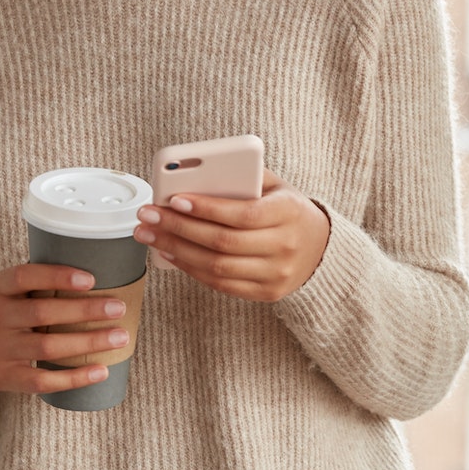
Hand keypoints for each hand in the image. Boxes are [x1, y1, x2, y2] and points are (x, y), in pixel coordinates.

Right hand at [0, 263, 129, 395]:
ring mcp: (0, 349)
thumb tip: (92, 275)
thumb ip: (33, 284)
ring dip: (88, 343)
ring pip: (48, 346)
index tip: (90, 278)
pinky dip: (73, 377)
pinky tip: (100, 371)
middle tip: (119, 307)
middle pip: (44, 313)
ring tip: (120, 337)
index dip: (57, 276)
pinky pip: (42, 379)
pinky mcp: (4, 376)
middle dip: (85, 311)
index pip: (25, 276)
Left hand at [134, 171, 330, 302]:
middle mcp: (284, 246)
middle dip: (178, 228)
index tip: (174, 199)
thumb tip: (193, 176)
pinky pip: (220, 284)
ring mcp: (276, 274)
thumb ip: (243, 178)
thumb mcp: (276, 186)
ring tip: (150, 235)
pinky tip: (170, 254)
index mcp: (288, 213)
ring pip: (217, 267)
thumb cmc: (287, 210)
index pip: (242, 214)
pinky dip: (191, 269)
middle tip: (148, 216)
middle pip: (222, 242)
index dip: (206, 209)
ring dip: (177, 250)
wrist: (320, 248)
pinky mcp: (266, 293)